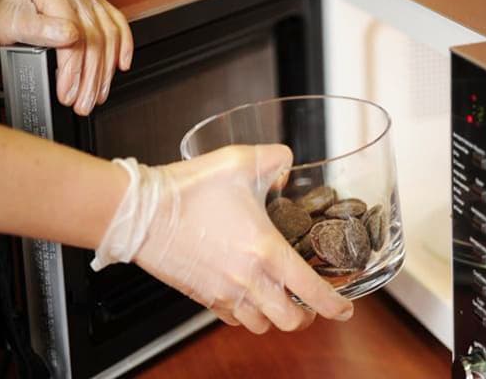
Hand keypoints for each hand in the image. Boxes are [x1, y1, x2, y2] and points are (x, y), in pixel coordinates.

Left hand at [0, 0, 132, 114]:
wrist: (5, 8)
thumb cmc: (5, 15)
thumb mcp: (10, 22)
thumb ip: (37, 29)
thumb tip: (69, 37)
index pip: (74, 36)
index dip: (74, 71)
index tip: (68, 94)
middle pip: (95, 41)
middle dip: (91, 80)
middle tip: (84, 103)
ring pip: (109, 38)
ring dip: (106, 73)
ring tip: (97, 95)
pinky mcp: (96, 6)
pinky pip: (119, 25)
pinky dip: (125, 47)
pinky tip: (121, 66)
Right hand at [92, 145, 353, 333]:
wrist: (140, 212)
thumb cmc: (188, 189)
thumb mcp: (241, 161)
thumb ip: (276, 159)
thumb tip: (288, 167)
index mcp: (265, 250)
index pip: (311, 291)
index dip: (336, 304)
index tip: (345, 306)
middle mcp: (248, 280)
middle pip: (291, 321)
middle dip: (309, 316)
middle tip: (312, 301)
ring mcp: (223, 292)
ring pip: (262, 326)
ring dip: (277, 317)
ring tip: (282, 300)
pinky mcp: (202, 297)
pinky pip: (232, 319)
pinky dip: (248, 315)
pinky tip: (249, 295)